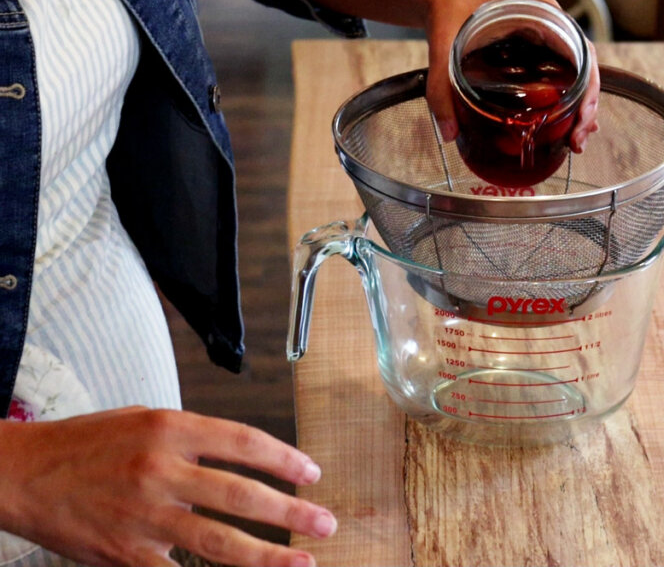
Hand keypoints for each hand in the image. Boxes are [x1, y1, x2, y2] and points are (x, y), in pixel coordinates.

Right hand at [0, 406, 334, 566]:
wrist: (23, 474)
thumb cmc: (88, 443)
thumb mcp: (145, 420)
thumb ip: (195, 437)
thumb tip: (249, 457)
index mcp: (170, 428)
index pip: (244, 441)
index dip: (285, 459)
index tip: (312, 473)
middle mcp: (160, 469)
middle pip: (240, 495)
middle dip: (291, 512)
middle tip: (325, 523)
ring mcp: (143, 515)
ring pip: (219, 541)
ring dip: (268, 556)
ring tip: (303, 563)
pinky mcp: (125, 553)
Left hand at [422, 0, 600, 151]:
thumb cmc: (450, 5)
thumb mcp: (444, 44)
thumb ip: (440, 89)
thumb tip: (448, 131)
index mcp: (538, 14)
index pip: (581, 50)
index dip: (589, 87)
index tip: (582, 115)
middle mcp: (548, 27)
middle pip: (583, 70)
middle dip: (586, 109)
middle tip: (577, 140)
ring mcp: (544, 43)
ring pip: (575, 78)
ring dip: (579, 111)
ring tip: (574, 142)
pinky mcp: (534, 57)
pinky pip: (559, 80)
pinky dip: (565, 105)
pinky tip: (565, 130)